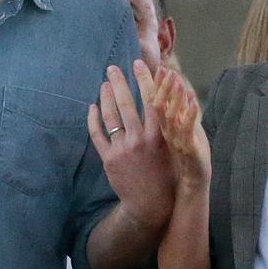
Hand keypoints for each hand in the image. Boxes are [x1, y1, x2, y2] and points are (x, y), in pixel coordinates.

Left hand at [87, 59, 174, 228]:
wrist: (151, 204)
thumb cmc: (168, 175)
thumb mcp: (175, 150)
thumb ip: (172, 127)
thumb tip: (173, 100)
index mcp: (158, 136)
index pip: (150, 100)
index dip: (144, 80)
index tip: (138, 64)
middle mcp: (139, 140)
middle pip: (125, 104)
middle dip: (118, 83)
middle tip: (112, 68)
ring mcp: (122, 149)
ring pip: (110, 117)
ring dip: (105, 98)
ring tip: (104, 84)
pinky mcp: (109, 160)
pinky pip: (98, 135)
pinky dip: (93, 120)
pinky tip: (92, 107)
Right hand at [151, 67, 209, 188]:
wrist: (190, 182)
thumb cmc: (185, 157)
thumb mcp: (179, 132)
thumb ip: (179, 113)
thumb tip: (181, 91)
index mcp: (161, 126)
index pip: (153, 100)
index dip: (152, 83)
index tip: (150, 65)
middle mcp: (163, 131)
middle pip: (156, 104)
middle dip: (155, 85)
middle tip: (155, 67)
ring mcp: (174, 139)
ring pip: (170, 114)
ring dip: (173, 96)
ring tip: (176, 79)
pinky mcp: (188, 147)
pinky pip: (187, 128)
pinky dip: (190, 113)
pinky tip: (193, 101)